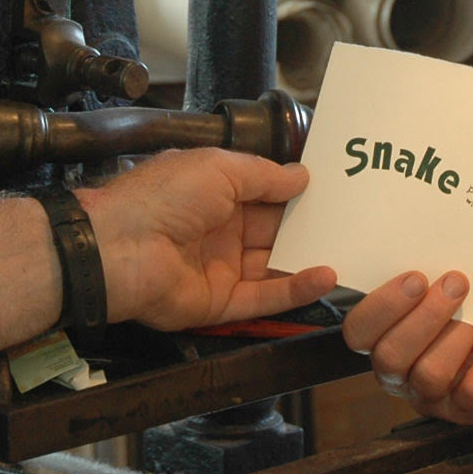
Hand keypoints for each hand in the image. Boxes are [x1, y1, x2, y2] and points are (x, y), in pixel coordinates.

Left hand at [79, 148, 337, 330]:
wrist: (120, 249)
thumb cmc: (163, 197)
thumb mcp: (220, 169)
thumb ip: (265, 176)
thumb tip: (302, 175)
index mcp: (214, 192)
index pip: (264, 193)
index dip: (296, 191)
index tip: (334, 189)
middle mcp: (219, 230)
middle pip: (273, 231)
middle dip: (309, 226)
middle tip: (352, 222)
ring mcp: (221, 268)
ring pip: (274, 266)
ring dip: (309, 259)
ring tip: (349, 250)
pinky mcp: (220, 304)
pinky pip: (264, 297)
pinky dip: (296, 289)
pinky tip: (325, 276)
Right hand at [342, 270, 472, 424]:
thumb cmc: (467, 321)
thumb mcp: (439, 300)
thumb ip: (427, 284)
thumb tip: (438, 244)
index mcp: (381, 341)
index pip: (358, 331)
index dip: (380, 306)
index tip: (415, 277)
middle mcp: (398, 373)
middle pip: (391, 355)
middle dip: (424, 316)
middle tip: (455, 283)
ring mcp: (431, 396)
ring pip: (429, 374)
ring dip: (456, 337)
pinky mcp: (465, 411)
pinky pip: (471, 391)